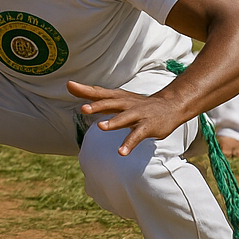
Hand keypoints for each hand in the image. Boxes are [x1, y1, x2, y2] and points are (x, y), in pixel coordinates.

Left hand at [68, 81, 190, 156]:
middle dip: (97, 105)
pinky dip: (129, 144)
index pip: (99, 92)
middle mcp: (126, 104)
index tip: (69, 85)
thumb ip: (94, 95)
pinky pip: (137, 136)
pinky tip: (121, 152)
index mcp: (117, 97)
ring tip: (101, 127)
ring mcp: (138, 115)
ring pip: (124, 118)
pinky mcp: (148, 127)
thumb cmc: (137, 103)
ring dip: (113, 122)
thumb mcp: (116, 98)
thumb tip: (69, 86)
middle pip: (110, 103)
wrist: (170, 105)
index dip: (84, 90)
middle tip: (84, 108)